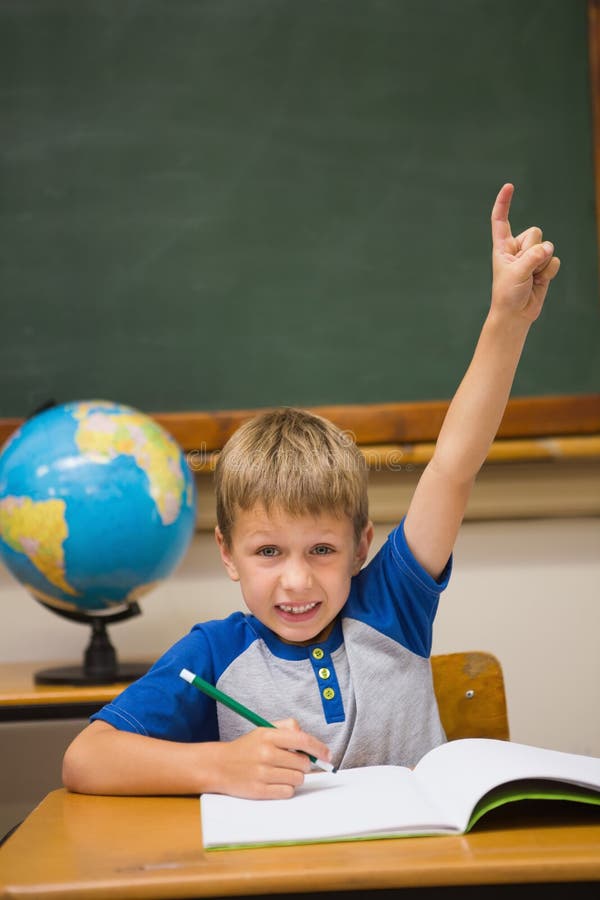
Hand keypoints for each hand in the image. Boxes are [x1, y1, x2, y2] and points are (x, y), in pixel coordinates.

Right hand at [214, 719, 331, 799]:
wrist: (219, 766)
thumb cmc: (246, 748)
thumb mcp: (264, 730)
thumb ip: (288, 728)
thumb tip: (310, 742)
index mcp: (269, 735)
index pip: (303, 740)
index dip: (319, 748)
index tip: (327, 755)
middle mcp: (266, 753)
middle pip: (303, 763)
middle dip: (303, 764)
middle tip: (291, 762)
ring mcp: (263, 773)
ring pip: (298, 779)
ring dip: (294, 776)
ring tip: (280, 771)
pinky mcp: (260, 791)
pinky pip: (288, 791)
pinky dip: (286, 788)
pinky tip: (275, 781)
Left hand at [491, 183, 559, 322]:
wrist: (516, 315)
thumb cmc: (507, 295)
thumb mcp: (515, 273)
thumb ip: (532, 258)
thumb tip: (548, 248)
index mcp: (502, 246)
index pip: (501, 220)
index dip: (504, 203)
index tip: (509, 186)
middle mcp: (517, 248)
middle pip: (534, 232)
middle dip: (532, 249)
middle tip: (523, 269)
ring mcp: (531, 257)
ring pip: (547, 246)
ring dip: (541, 263)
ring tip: (530, 277)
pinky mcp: (543, 267)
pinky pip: (553, 260)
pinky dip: (548, 272)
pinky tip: (539, 281)